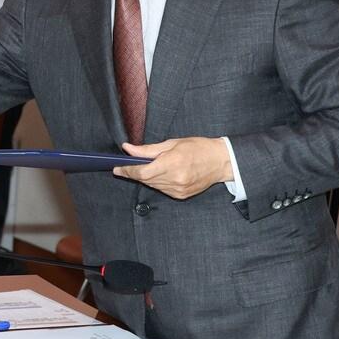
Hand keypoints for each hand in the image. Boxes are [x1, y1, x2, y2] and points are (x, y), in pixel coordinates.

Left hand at [112, 137, 232, 199]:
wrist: (221, 161)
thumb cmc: (198, 148)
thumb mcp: (172, 143)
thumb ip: (148, 149)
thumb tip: (128, 149)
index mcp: (172, 164)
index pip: (142, 172)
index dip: (127, 171)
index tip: (116, 168)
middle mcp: (175, 179)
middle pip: (145, 179)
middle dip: (135, 172)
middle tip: (128, 165)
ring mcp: (178, 190)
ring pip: (153, 185)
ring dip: (146, 177)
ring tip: (150, 166)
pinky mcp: (181, 195)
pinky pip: (162, 189)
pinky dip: (157, 182)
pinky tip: (162, 174)